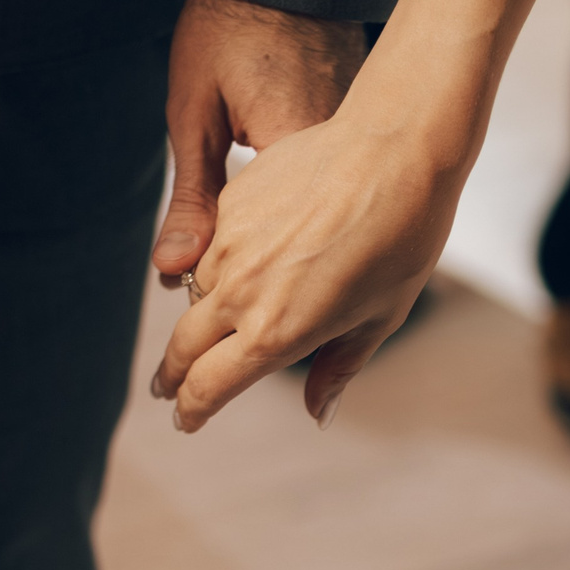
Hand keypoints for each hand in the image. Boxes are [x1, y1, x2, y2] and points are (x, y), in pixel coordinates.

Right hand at [151, 98, 468, 433]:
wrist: (396, 149)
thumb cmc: (403, 238)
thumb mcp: (380, 317)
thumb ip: (338, 368)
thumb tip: (318, 413)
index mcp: (277, 332)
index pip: (209, 387)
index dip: (192, 410)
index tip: (186, 420)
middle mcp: (242, 292)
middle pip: (183, 347)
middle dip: (172, 374)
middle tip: (166, 387)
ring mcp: (231, 244)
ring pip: (196, 294)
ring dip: (199, 317)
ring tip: (207, 327)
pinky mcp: (231, 202)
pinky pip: (212, 246)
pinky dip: (220, 264)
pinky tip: (245, 262)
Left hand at [152, 0, 368, 284]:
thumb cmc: (223, 28)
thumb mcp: (193, 116)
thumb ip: (190, 198)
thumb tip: (175, 268)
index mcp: (301, 152)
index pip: (278, 248)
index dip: (237, 270)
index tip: (201, 277)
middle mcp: (341, 147)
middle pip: (304, 233)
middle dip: (258, 250)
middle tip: (214, 240)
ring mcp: (357, 132)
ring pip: (319, 206)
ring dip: (282, 218)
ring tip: (246, 202)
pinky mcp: (359, 119)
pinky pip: (333, 174)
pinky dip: (305, 185)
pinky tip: (282, 176)